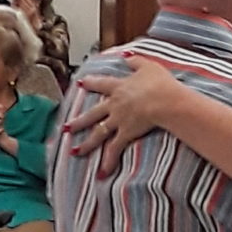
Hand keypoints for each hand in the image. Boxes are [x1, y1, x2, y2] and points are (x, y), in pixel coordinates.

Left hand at [68, 56, 177, 177]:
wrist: (165, 100)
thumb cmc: (160, 83)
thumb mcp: (148, 66)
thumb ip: (136, 61)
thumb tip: (126, 57)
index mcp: (119, 87)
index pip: (101, 84)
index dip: (90, 83)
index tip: (80, 84)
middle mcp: (114, 104)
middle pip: (92, 114)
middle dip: (79, 122)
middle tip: (67, 127)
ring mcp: (118, 120)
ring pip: (98, 134)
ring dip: (86, 144)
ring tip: (74, 152)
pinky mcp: (126, 134)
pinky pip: (114, 150)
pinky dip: (108, 163)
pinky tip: (101, 174)